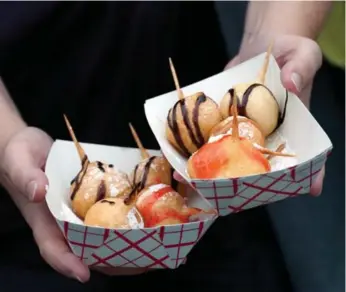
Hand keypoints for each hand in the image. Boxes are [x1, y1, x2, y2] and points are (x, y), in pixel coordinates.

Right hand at [0, 127, 146, 279]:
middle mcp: (63, 222)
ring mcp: (78, 214)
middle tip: (138, 264)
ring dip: (123, 246)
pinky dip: (124, 222)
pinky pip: (107, 216)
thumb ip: (26, 176)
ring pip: (100, 238)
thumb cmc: (20, 155)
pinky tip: (145, 220)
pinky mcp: (90, 203)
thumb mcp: (19, 160)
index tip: (83, 273)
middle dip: (110, 261)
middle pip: (85, 250)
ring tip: (150, 249)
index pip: (52, 247)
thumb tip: (38, 191)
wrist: (30, 148)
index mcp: (44, 218)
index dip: (67, 263)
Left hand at [175, 35, 324, 195]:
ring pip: (230, 158)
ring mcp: (244, 132)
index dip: (305, 176)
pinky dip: (197, 147)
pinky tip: (179, 155)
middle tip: (224, 193)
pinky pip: (211, 137)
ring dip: (210, 171)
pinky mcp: (224, 122)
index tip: (302, 190)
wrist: (263, 46)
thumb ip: (301, 67)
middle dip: (243, 183)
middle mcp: (268, 135)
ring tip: (188, 178)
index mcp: (292, 127)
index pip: (303, 155)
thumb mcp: (303, 53)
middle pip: (259, 166)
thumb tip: (291, 82)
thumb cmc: (290, 51)